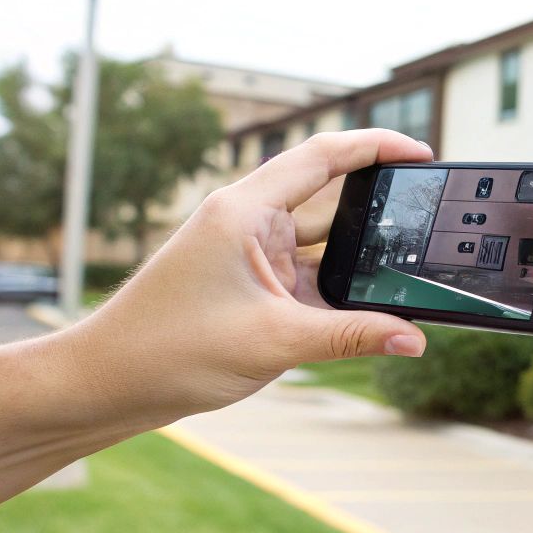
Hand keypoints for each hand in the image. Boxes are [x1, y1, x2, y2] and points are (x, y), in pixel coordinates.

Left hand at [72, 129, 434, 422]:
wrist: (104, 384)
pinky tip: (369, 315)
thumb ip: (351, 337)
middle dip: (378, 212)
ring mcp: (247, 254)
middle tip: (428, 221)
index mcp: (243, 211)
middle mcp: (246, 223)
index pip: (323, 156)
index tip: (422, 156)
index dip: (377, 147)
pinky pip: (307, 277)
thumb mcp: (274, 343)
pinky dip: (337, 293)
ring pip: (322, 245)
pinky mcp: (248, 285)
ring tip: (405, 278)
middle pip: (329, 198)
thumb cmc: (167, 351)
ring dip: (357, 262)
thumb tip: (414, 340)